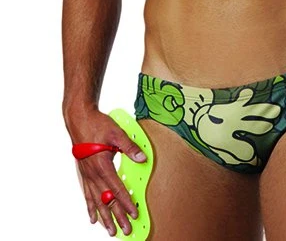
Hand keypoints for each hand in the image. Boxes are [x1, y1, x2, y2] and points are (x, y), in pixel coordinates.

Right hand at [68, 108, 146, 236]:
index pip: (117, 190)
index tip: (134, 214)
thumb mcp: (116, 133)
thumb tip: (142, 157)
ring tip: (110, 231)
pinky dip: (90, 208)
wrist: (79, 120)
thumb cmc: (97, 125)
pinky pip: (86, 195)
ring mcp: (87, 176)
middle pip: (106, 201)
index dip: (126, 203)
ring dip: (104, 218)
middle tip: (125, 230)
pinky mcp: (83, 174)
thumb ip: (130, 147)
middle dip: (117, 217)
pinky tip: (93, 218)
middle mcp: (93, 175)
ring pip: (96, 202)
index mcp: (102, 166)